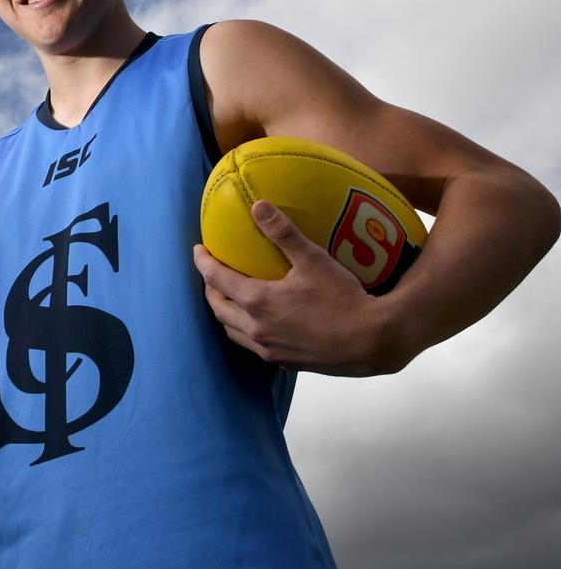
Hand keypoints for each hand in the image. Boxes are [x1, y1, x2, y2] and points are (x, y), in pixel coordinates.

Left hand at [194, 200, 404, 375]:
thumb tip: (258, 205)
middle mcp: (257, 329)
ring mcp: (270, 350)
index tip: (198, 250)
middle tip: (211, 273)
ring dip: (225, 313)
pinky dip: (245, 332)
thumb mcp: (313, 259)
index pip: (217, 279)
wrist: (371, 340)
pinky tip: (259, 324)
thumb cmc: (342, 298)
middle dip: (210, 289)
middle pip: (219, 308)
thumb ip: (283, 232)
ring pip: (232, 332)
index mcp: (258, 302)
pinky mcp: (285, 363)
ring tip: (229, 298)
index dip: (204, 262)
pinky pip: (253, 347)